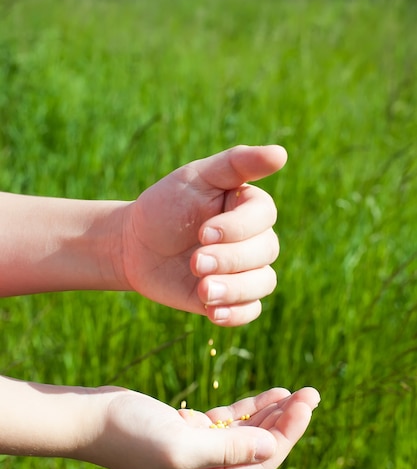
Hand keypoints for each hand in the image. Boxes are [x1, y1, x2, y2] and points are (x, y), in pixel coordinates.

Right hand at [87, 386, 319, 468]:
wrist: (93, 418)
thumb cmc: (131, 433)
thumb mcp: (181, 444)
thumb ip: (228, 448)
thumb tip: (271, 449)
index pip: (261, 463)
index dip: (288, 434)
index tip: (306, 404)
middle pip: (259, 449)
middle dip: (287, 422)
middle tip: (312, 394)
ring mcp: (199, 453)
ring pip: (248, 434)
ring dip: (272, 413)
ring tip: (298, 393)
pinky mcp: (190, 432)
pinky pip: (230, 422)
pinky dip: (249, 409)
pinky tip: (270, 395)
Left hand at [121, 145, 286, 325]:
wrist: (135, 245)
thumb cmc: (165, 206)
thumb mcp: (195, 178)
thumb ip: (236, 164)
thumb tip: (281, 154)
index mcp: (249, 207)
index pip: (264, 217)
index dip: (237, 228)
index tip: (202, 233)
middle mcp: (253, 239)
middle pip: (266, 251)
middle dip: (230, 259)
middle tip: (194, 262)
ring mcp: (244, 271)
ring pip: (263, 284)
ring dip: (235, 290)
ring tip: (203, 291)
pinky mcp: (231, 298)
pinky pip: (250, 311)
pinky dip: (236, 314)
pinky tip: (211, 312)